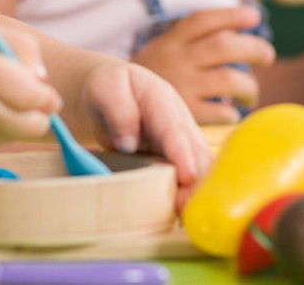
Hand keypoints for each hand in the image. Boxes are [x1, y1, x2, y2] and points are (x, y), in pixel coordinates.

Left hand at [80, 60, 211, 209]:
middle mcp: (179, 121)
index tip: (187, 176)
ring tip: (188, 215)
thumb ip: (118, 110)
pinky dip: (190, 192)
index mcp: (162, 99)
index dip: (182, 153)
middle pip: (195, 151)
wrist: (113, 93)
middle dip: (196, 179)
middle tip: (189, 207)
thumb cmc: (110, 89)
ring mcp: (181, 139)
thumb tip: (128, 142)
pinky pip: (190, 174)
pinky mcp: (178, 156)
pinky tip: (185, 212)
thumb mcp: (106, 89)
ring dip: (196, 190)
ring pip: (198, 165)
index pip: (174, 129)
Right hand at [129, 7, 275, 123]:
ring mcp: (182, 87)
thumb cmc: (155, 75)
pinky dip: (233, 112)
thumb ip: (196, 39)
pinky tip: (231, 113)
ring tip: (250, 93)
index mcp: (172, 41)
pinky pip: (221, 112)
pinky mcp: (185, 115)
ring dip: (249, 86)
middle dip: (254, 49)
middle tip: (267, 56)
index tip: (255, 16)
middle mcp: (178, 60)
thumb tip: (240, 30)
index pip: (204, 20)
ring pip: (230, 79)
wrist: (115, 104)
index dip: (232, 15)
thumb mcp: (166, 48)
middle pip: (224, 46)